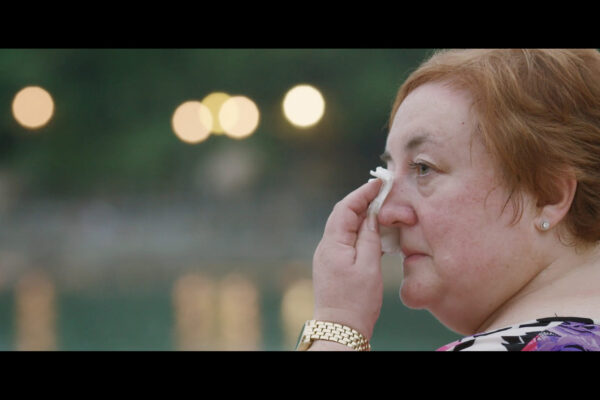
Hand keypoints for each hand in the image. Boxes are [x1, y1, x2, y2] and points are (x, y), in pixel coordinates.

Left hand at [312, 178, 383, 339]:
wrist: (341, 328)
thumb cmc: (356, 301)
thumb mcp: (369, 266)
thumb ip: (370, 237)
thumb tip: (372, 215)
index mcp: (333, 244)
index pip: (345, 208)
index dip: (362, 193)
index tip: (379, 183)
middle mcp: (325, 246)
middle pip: (342, 215)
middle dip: (361, 201)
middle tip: (381, 191)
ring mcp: (326, 256)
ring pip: (343, 227)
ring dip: (360, 216)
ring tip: (380, 208)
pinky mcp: (331, 265)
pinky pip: (344, 239)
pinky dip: (358, 231)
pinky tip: (372, 232)